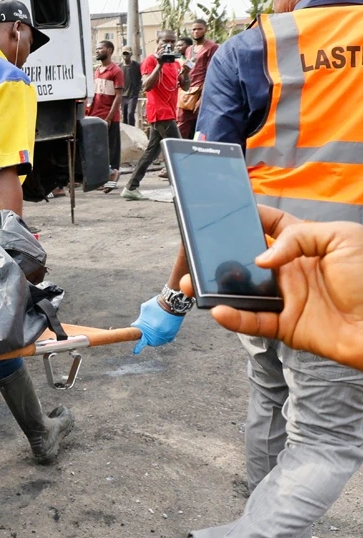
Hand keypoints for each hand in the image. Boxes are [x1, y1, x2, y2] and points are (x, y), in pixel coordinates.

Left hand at [131, 297, 184, 353]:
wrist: (173, 303)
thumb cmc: (157, 304)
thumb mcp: (144, 309)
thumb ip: (140, 319)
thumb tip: (135, 326)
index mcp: (150, 329)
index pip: (142, 341)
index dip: (139, 347)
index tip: (135, 352)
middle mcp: (159, 334)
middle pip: (151, 342)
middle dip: (147, 338)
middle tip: (146, 332)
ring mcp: (167, 335)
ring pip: (158, 341)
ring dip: (155, 337)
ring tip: (155, 327)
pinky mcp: (173, 334)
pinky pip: (166, 339)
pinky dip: (163, 336)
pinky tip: (161, 329)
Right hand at [181, 206, 362, 369]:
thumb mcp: (343, 238)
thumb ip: (299, 237)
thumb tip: (261, 259)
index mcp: (305, 245)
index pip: (271, 225)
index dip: (249, 217)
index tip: (223, 210)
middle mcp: (291, 271)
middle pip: (246, 260)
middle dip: (218, 255)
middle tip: (195, 252)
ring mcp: (287, 299)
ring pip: (241, 292)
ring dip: (214, 288)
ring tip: (193, 283)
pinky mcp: (287, 327)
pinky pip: (253, 323)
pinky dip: (233, 318)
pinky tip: (218, 310)